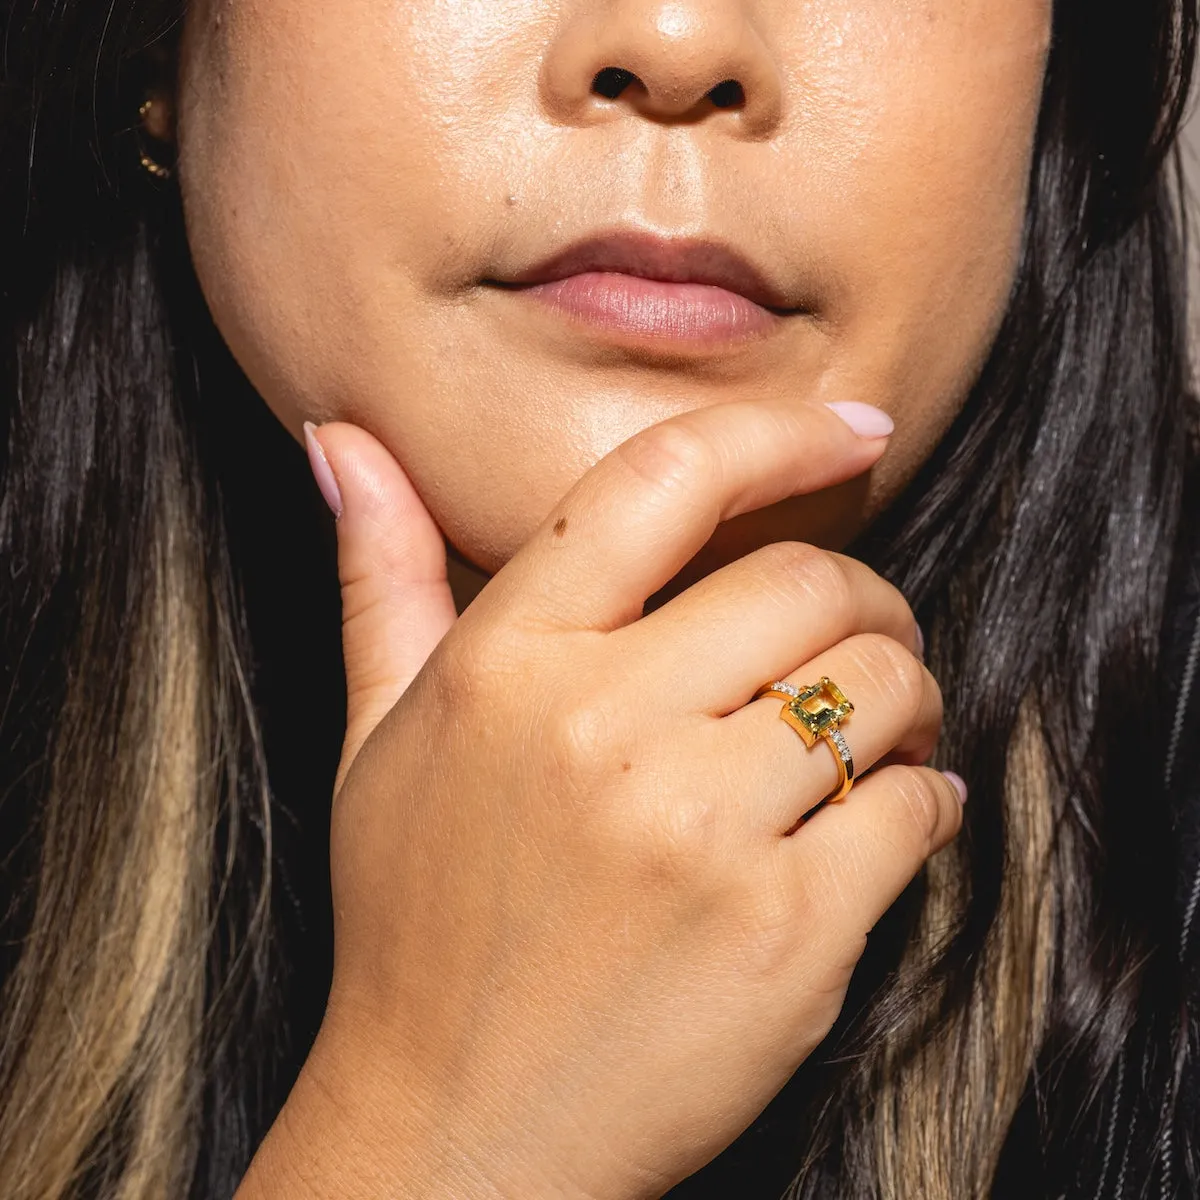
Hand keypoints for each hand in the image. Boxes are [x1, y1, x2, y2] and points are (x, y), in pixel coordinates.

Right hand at [252, 397, 962, 1199]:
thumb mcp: (376, 739)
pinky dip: (924, 798)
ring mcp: (698, 831)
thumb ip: (378, 578)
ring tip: (878, 730)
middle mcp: (601, 728)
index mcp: (506, 663)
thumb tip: (343, 438)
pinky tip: (886, 816)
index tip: (856, 426)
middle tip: (858, 635)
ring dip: (903, 694)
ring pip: (878, 684)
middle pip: (808, 581)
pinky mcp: (784, 932)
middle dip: (862, 598)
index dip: (778, 431)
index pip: (664, 479)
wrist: (459, 1129)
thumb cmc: (416, 923)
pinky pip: (914, 808)